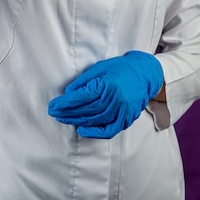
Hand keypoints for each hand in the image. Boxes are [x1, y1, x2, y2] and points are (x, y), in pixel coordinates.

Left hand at [48, 51, 163, 138]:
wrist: (145, 74)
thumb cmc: (121, 68)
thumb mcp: (100, 67)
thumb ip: (84, 80)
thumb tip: (69, 92)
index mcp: (108, 84)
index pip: (82, 97)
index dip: (66, 103)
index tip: (54, 105)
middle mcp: (116, 100)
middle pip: (87, 110)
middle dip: (68, 113)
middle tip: (54, 113)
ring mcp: (122, 111)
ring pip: (95, 120)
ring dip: (77, 121)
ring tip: (63, 119)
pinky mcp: (127, 119)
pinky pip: (109, 130)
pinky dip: (95, 132)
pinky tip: (82, 130)